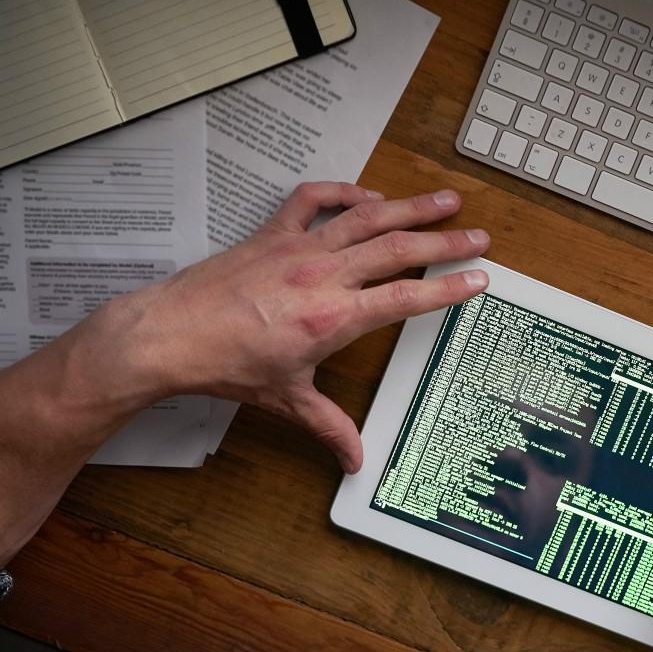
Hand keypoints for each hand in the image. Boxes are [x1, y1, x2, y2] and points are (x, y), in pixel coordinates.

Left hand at [105, 181, 489, 471]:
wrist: (171, 334)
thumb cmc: (227, 366)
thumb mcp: (287, 400)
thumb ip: (329, 427)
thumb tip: (355, 460)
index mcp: (335, 318)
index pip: (407, 298)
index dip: (449, 288)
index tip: (480, 278)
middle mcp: (324, 275)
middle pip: (400, 249)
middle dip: (446, 242)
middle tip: (480, 236)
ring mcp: (299, 248)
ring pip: (367, 217)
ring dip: (410, 206)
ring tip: (445, 200)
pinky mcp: (272, 234)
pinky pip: (314, 200)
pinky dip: (344, 191)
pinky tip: (367, 193)